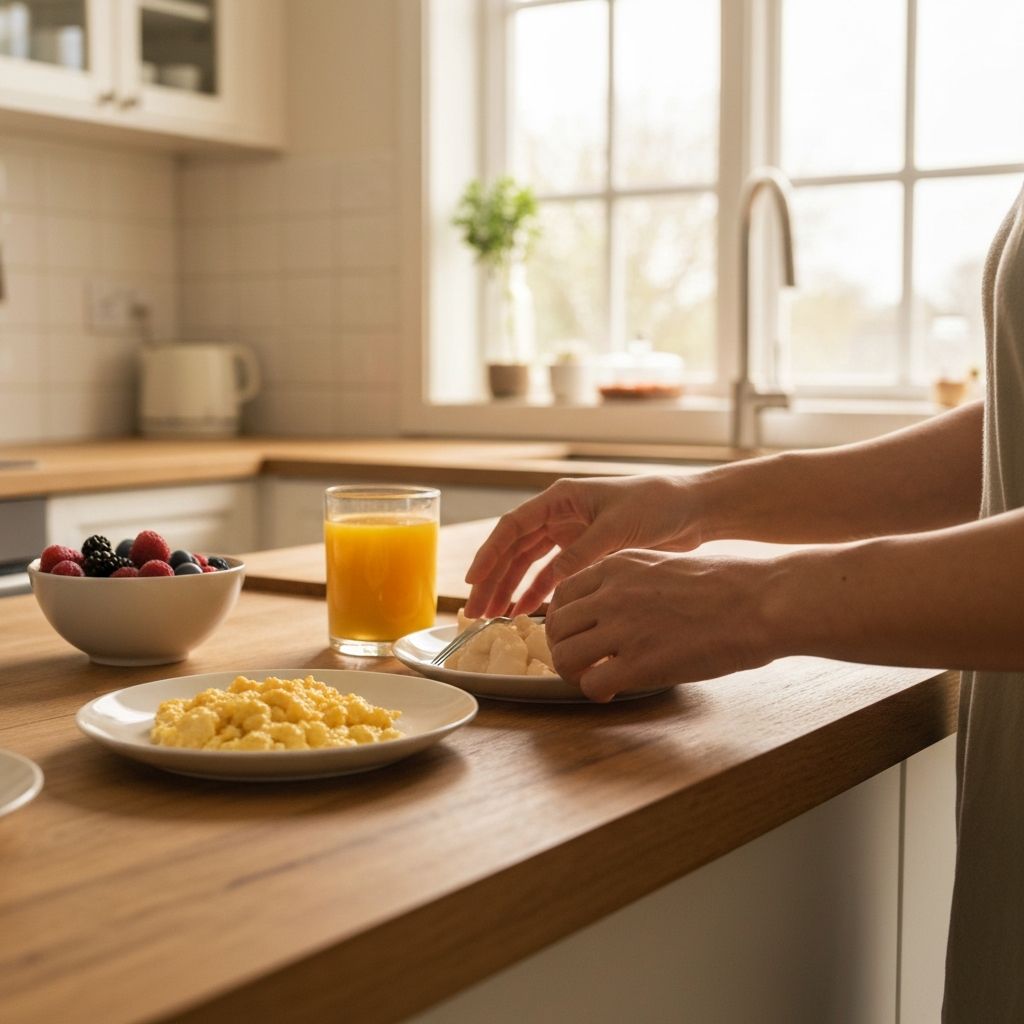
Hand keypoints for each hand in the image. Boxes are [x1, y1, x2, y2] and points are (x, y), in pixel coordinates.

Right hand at [464, 475, 703, 618]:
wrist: (691, 509)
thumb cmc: (656, 505)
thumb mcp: (616, 529)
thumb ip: (582, 554)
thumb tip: (552, 582)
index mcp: (560, 499)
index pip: (513, 527)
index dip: (489, 554)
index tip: (473, 581)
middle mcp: (559, 514)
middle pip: (514, 549)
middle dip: (493, 580)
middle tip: (475, 611)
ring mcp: (569, 533)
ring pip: (528, 564)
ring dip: (510, 589)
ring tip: (492, 617)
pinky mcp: (583, 551)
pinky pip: (551, 574)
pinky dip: (537, 592)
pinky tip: (524, 612)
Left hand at [545, 549, 779, 701]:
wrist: (761, 601)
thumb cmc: (726, 584)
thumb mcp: (662, 565)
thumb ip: (629, 582)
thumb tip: (610, 606)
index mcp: (617, 566)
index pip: (562, 594)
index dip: (563, 620)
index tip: (576, 634)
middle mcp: (612, 593)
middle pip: (555, 626)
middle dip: (562, 647)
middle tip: (581, 662)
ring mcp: (624, 627)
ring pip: (564, 655)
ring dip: (573, 673)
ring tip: (592, 678)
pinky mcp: (641, 662)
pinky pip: (591, 683)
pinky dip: (595, 692)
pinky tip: (611, 691)